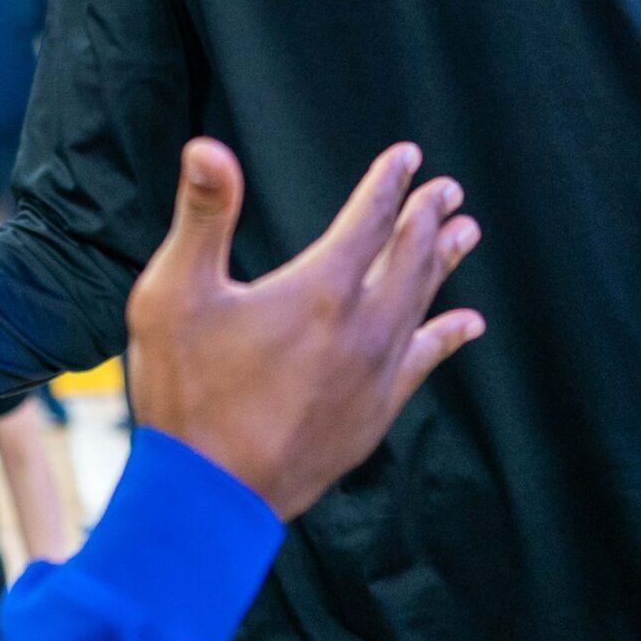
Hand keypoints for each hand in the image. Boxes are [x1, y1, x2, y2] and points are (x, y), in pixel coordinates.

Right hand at [126, 139, 483, 520]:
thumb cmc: (184, 389)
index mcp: (319, 290)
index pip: (368, 221)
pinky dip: (446, 336)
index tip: (408, 156)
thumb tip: (208, 147)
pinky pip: (422, 362)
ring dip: (443, 265)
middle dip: (427, 218)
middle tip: (450, 189)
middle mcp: (361, 328)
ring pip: (422, 305)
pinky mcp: (373, 413)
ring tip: (466, 233)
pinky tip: (466, 324)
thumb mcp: (174, 292)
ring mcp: (373, 375)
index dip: (388, 184)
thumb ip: (203, 216)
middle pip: (408, 259)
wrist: (211, 493)